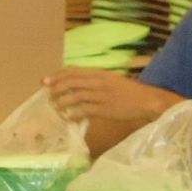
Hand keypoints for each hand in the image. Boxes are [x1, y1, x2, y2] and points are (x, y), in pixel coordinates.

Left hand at [43, 68, 180, 122]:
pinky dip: (72, 114)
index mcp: (100, 73)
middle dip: (56, 89)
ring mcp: (101, 96)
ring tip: (55, 107)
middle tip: (47, 96)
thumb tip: (76, 80)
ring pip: (74, 97)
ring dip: (61, 102)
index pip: (74, 72)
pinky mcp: (104, 109)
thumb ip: (95, 79)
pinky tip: (68, 117)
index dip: (57, 76)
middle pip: (71, 83)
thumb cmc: (129, 92)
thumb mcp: (112, 80)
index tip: (45, 81)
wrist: (146, 100)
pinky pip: (83, 111)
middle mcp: (99, 82)